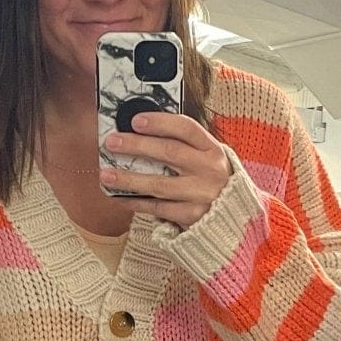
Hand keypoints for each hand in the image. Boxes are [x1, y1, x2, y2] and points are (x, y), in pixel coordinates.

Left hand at [101, 112, 230, 228]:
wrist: (234, 220)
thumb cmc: (211, 183)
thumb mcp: (206, 160)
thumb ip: (183, 147)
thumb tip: (140, 133)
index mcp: (213, 150)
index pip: (186, 128)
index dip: (160, 122)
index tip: (135, 120)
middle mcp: (210, 170)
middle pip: (169, 152)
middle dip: (137, 146)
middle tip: (112, 142)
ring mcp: (202, 195)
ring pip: (159, 184)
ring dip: (129, 178)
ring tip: (106, 174)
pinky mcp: (193, 217)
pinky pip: (158, 208)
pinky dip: (137, 202)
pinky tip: (121, 198)